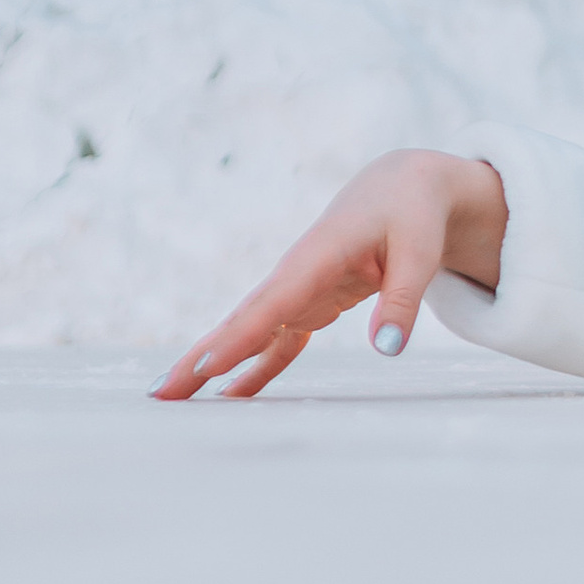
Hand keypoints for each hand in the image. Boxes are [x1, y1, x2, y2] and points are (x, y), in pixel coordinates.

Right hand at [153, 150, 508, 400]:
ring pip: (247, 331)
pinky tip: (230, 396)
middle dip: (201, 356)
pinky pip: (276, 340)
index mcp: (318, 254)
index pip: (274, 303)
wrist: (402, 186)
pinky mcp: (308, 301)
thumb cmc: (411, 215)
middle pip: (243, 320)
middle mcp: (296, 273)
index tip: (207, 366)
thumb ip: (403, 300)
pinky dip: (253, 366)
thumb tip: (388, 351)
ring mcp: (298, 289)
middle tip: (162, 392)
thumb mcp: (420, 252)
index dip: (241, 336)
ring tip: (173, 397)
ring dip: (210, 362)